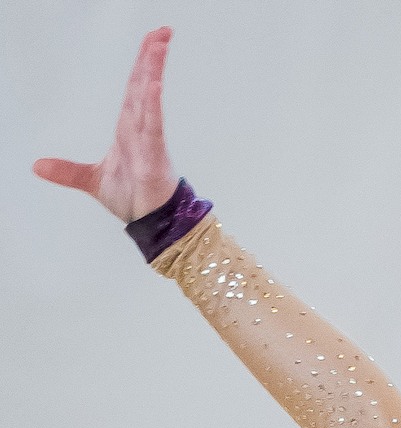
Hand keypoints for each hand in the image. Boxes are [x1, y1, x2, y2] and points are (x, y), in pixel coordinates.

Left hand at [34, 27, 179, 221]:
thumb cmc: (133, 198)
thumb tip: (36, 166)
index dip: (142, 64)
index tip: (153, 41)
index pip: (135, 88)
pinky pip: (153, 125)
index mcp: (129, 129)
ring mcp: (149, 139)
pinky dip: (152, 104)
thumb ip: (66, 171)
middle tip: (163, 32)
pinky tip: (152, 85)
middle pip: (143, 84)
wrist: (150, 222)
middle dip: (152, 57)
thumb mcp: (91, 179)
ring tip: (160, 45)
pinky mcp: (154, 154)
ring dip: (153, 70)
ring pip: (148, 97)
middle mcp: (140, 128)